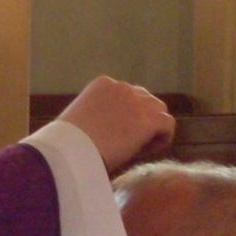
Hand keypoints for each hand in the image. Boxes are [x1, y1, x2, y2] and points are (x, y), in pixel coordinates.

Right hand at [55, 77, 174, 174]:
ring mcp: (136, 102)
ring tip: (140, 147)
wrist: (70, 151)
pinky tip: (148, 151)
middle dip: (142, 118)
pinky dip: (162, 137)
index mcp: (103, 84)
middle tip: (131, 141)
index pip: (127, 94)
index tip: (118, 134)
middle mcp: (122, 87)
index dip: (127, 115)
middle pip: (145, 99)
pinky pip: (167, 124)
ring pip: (159, 110)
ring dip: (153, 127)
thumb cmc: (68, 143)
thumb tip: (112, 129)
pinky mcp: (148, 120)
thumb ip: (98, 115)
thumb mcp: (81, 119)